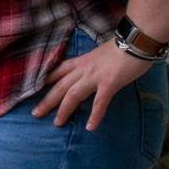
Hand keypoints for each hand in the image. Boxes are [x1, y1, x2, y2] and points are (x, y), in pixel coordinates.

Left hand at [32, 37, 151, 130]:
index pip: (57, 71)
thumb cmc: (122, 48)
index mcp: (81, 61)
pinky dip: (95, 115)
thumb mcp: (99, 55)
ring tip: (57, 123)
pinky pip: (99, 102)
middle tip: (35, 114)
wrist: (136, 41)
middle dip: (47, 100)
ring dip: (64, 110)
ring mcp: (95, 76)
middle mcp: (83, 69)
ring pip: (73, 94)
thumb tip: (89, 72)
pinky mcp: (109, 83)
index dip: (44, 81)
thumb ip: (91, 64)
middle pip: (60, 86)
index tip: (32, 90)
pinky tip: (90, 127)